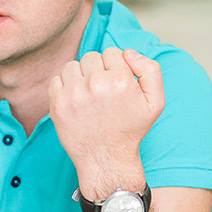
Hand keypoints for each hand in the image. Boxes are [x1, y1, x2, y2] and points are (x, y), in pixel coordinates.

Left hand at [49, 48, 164, 198]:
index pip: (113, 52)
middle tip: (103, 92)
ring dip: (80, 77)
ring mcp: (74, 94)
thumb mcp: (155, 102)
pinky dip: (64, 87)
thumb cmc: (131, 130)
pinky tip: (75, 101)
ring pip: (73, 66)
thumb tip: (128, 53)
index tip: (116, 85)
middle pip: (92, 57)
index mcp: (120, 81)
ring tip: (88, 96)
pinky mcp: (57, 104)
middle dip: (97, 71)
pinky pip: (56, 79)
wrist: (106, 159)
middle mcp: (96, 85)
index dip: (116, 68)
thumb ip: (150, 70)